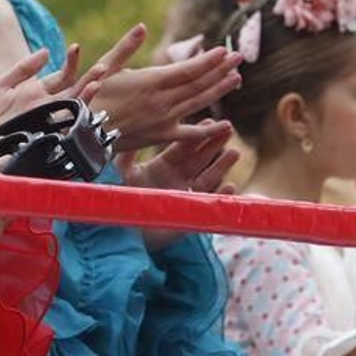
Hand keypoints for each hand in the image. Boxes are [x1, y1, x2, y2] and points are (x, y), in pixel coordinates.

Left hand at [0, 46, 104, 138]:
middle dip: (90, 80)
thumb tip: (47, 51)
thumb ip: (23, 69)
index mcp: (36, 92)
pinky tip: (82, 113)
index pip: (62, 76)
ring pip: (73, 111)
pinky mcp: (40, 141)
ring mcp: (44, 125)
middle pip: (75, 93)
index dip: (72, 62)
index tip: (75, 47)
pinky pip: (63, 134)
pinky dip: (75, 124)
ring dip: (87, 98)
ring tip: (97, 84)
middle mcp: (45, 108)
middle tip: (103, 67)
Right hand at [84, 24, 241, 151]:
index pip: (187, 69)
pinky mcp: (160, 136)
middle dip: (220, 70)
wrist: (84, 131)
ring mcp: (163, 119)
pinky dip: (207, 130)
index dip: (208, 60)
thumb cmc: (92, 95)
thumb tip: (142, 26)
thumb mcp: (106, 67)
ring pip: (197, 104)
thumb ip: (126, 47)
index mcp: (150, 81)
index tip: (224, 51)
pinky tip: (224, 124)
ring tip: (237, 79)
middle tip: (239, 58)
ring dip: (218, 90)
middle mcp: (161, 100)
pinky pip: (189, 134)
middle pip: (198, 84)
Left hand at [116, 119, 239, 249]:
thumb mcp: (122, 175)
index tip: (208, 121)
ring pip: (207, 178)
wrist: (123, 234)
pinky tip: (230, 186)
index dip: (195, 135)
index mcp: (161, 167)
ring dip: (222, 166)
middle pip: (198, 158)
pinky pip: (208, 204)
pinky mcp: (189, 216)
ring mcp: (184, 197)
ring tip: (235, 152)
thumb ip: (126, 155)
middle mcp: (176, 179)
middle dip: (214, 144)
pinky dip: (220, 196)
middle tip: (229, 128)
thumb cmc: (120, 202)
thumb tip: (126, 132)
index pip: (181, 147)